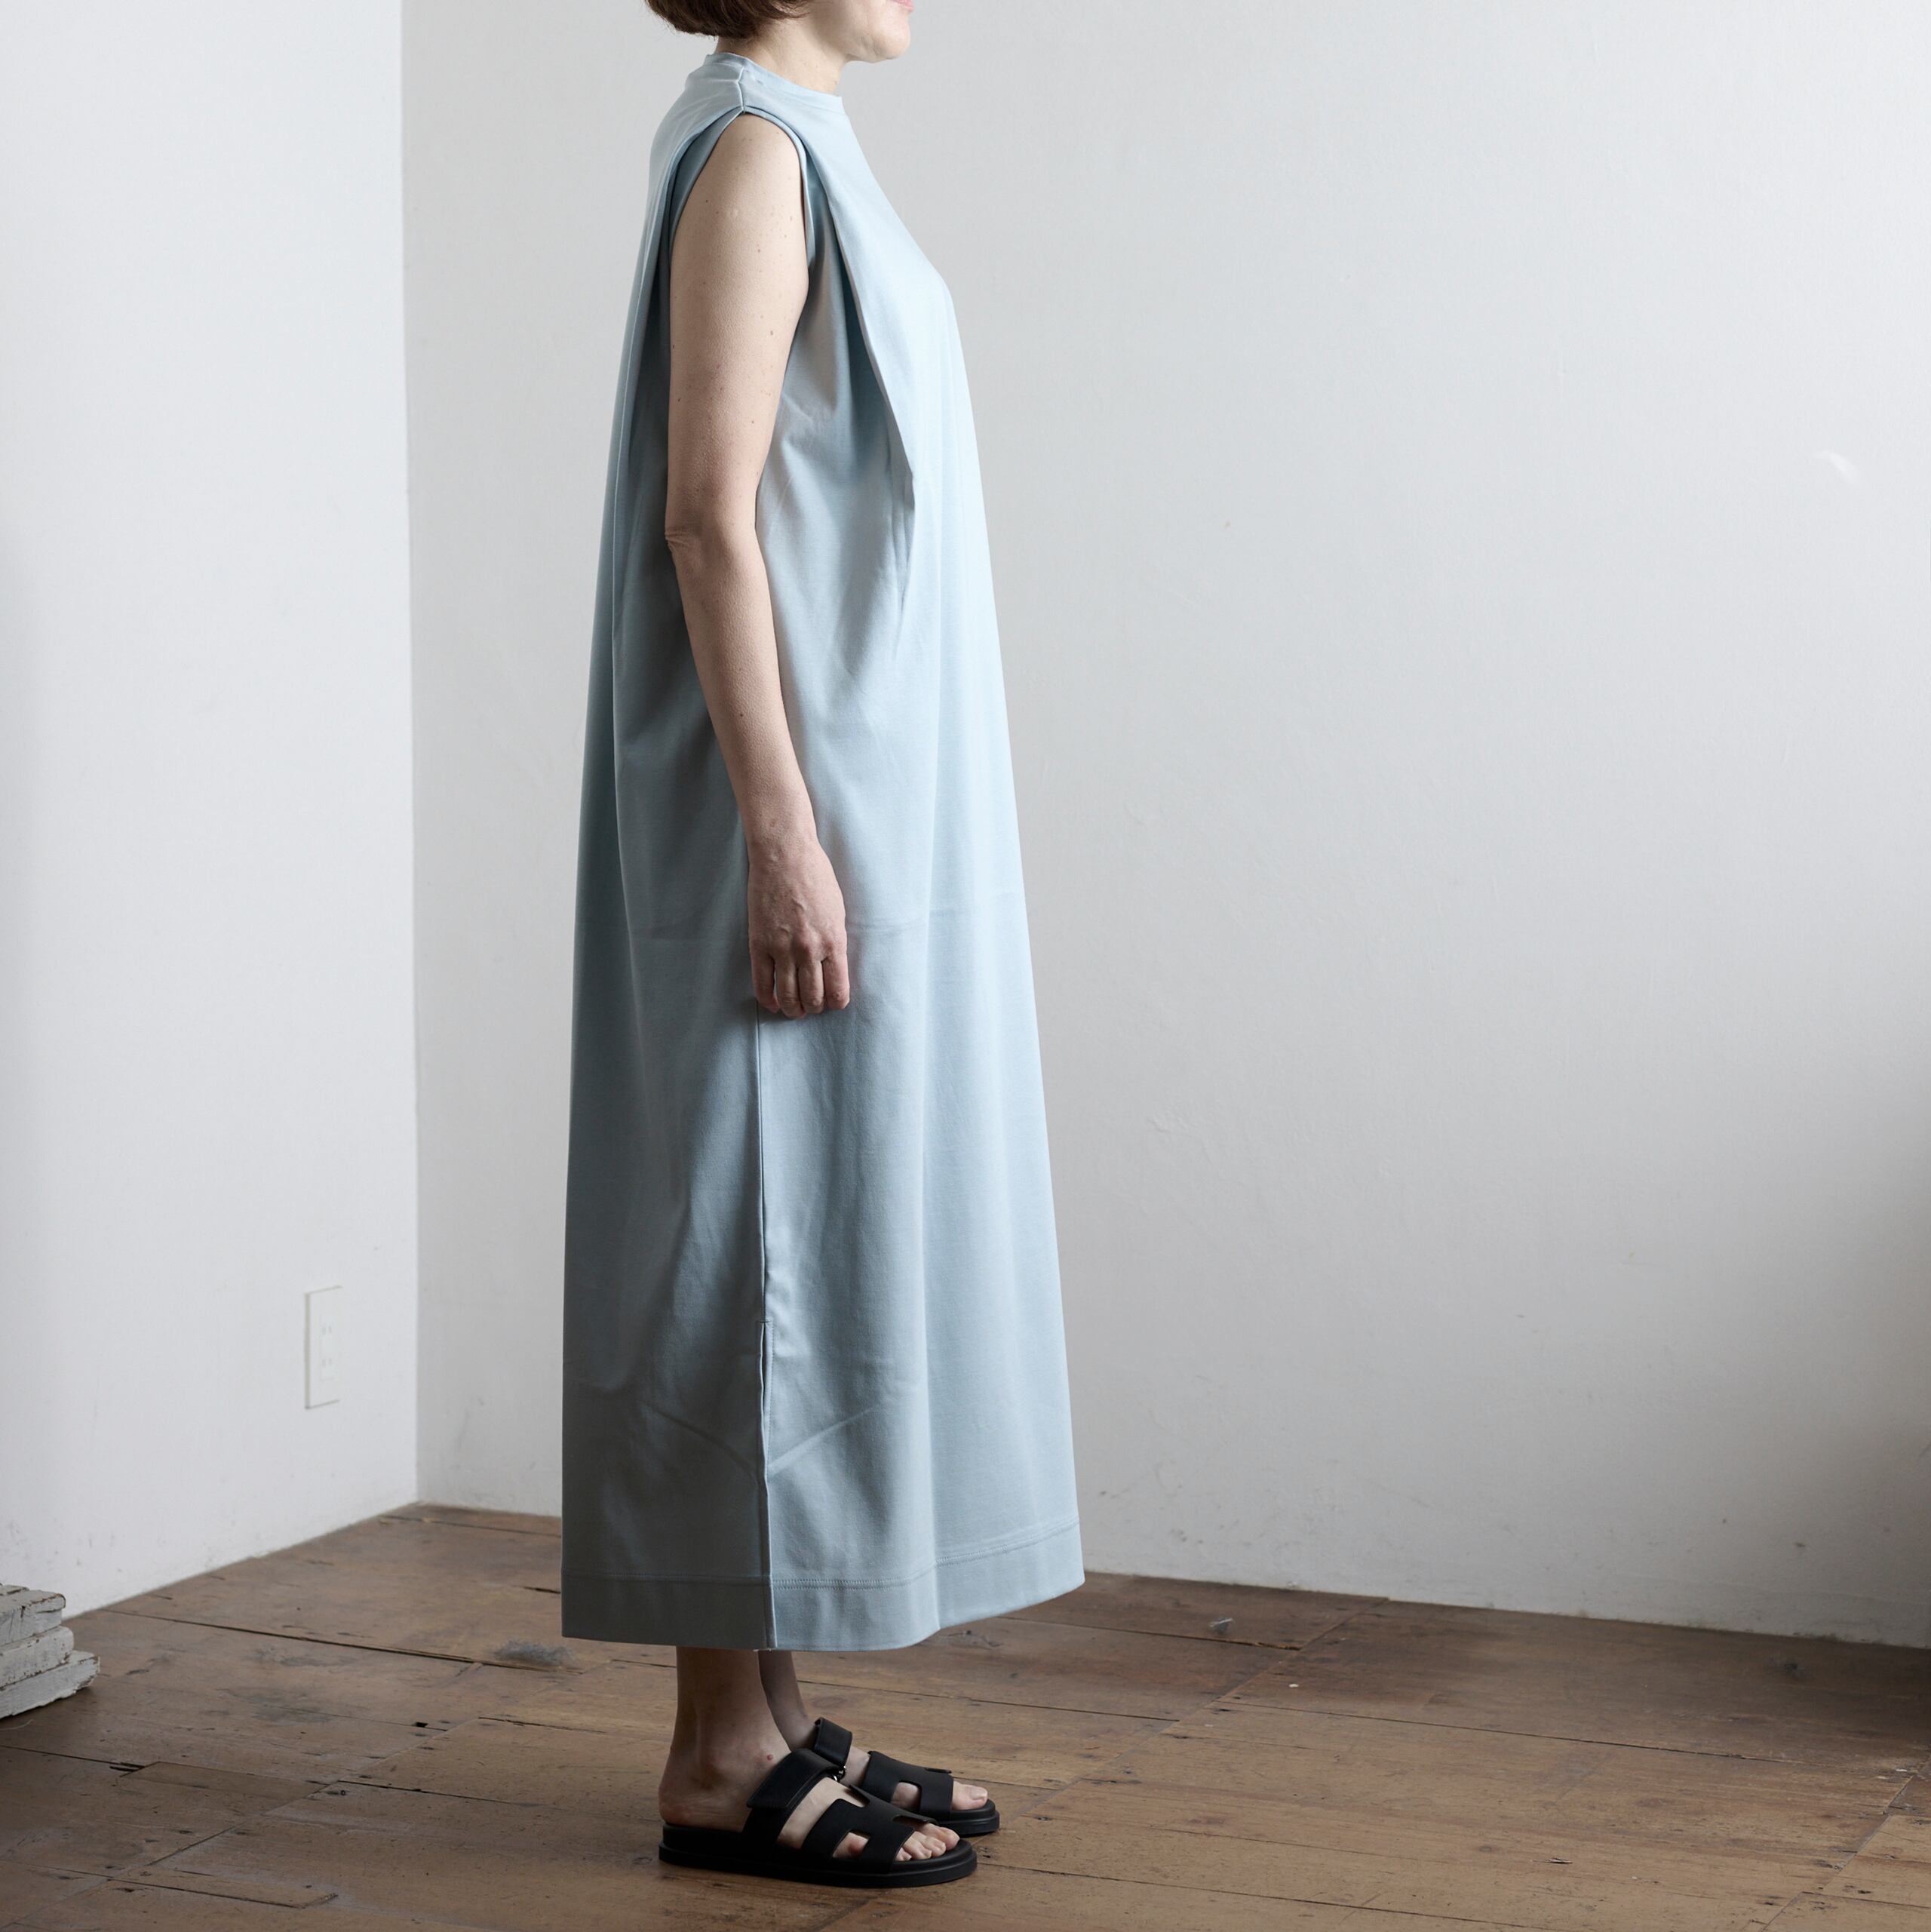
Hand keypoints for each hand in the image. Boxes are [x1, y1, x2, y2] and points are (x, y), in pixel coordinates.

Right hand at [748, 835, 850, 1017]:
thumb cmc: (815, 877)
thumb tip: (832, 969)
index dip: (836, 1003)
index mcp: (834, 942)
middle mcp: (809, 950)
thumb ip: (835, 942)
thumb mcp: (837, 912)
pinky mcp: (758, 944)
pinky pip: (762, 983)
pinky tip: (773, 1003)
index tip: (833, 1003)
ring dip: (794, 1009)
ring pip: (789, 996)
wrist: (784, 856)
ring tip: (795, 1010)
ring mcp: (782, 949)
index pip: (838, 991)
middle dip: (815, 1007)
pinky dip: (768, 999)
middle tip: (813, 1007)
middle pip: (814, 998)